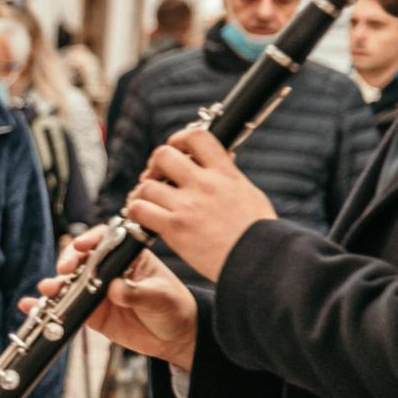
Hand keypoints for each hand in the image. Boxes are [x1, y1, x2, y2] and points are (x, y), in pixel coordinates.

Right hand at [27, 226, 199, 368]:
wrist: (173, 338)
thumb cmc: (173, 308)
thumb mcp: (161, 297)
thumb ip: (137, 292)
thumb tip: (115, 288)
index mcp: (128, 257)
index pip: (106, 241)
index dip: (91, 240)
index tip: (82, 246)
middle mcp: (108, 270)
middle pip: (81, 259)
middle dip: (68, 261)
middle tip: (64, 270)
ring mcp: (95, 291)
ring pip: (69, 282)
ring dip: (54, 284)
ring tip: (48, 290)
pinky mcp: (89, 312)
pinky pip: (64, 307)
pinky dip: (45, 307)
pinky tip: (30, 305)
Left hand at [126, 129, 277, 281]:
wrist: (262, 261)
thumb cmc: (259, 233)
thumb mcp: (249, 194)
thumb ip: (228, 177)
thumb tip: (218, 160)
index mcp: (226, 174)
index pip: (197, 136)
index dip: (179, 138)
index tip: (176, 150)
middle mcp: (205, 185)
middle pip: (163, 155)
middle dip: (154, 165)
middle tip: (156, 178)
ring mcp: (188, 206)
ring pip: (146, 185)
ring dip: (142, 193)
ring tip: (147, 202)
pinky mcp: (175, 228)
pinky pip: (139, 210)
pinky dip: (135, 212)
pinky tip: (142, 218)